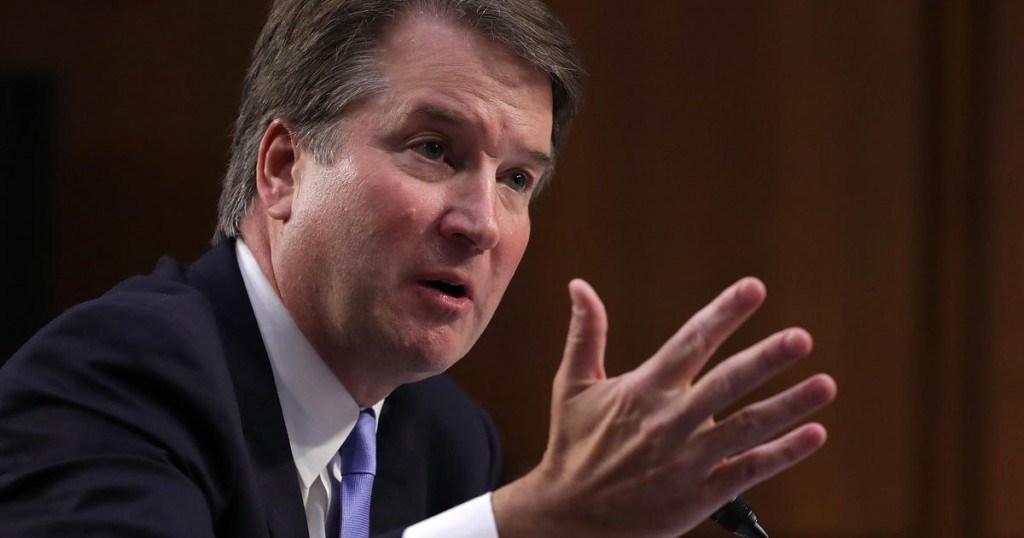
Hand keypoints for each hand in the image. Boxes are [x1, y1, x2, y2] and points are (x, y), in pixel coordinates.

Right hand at [493, 277, 836, 537]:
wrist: (570, 518)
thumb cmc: (573, 446)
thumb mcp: (571, 386)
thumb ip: (585, 334)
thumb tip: (579, 286)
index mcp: (644, 390)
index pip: (691, 342)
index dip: (724, 313)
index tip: (754, 288)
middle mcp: (670, 422)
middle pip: (728, 384)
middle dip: (767, 358)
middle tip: (801, 338)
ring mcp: (688, 460)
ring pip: (748, 428)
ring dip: (790, 405)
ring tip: (826, 384)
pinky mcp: (700, 496)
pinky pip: (750, 470)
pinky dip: (784, 453)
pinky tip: (814, 434)